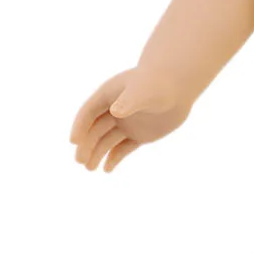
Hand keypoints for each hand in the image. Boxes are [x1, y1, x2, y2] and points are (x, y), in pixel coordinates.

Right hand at [69, 67, 190, 171]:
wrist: (179, 88)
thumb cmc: (158, 84)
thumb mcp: (142, 91)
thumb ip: (128, 102)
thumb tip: (115, 112)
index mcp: (108, 96)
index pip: (88, 113)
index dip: (80, 126)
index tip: (74, 141)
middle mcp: (114, 111)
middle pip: (95, 130)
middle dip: (87, 145)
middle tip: (80, 161)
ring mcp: (126, 124)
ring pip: (107, 142)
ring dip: (97, 154)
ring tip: (90, 168)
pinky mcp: (139, 135)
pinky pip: (123, 149)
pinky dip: (115, 159)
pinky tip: (107, 169)